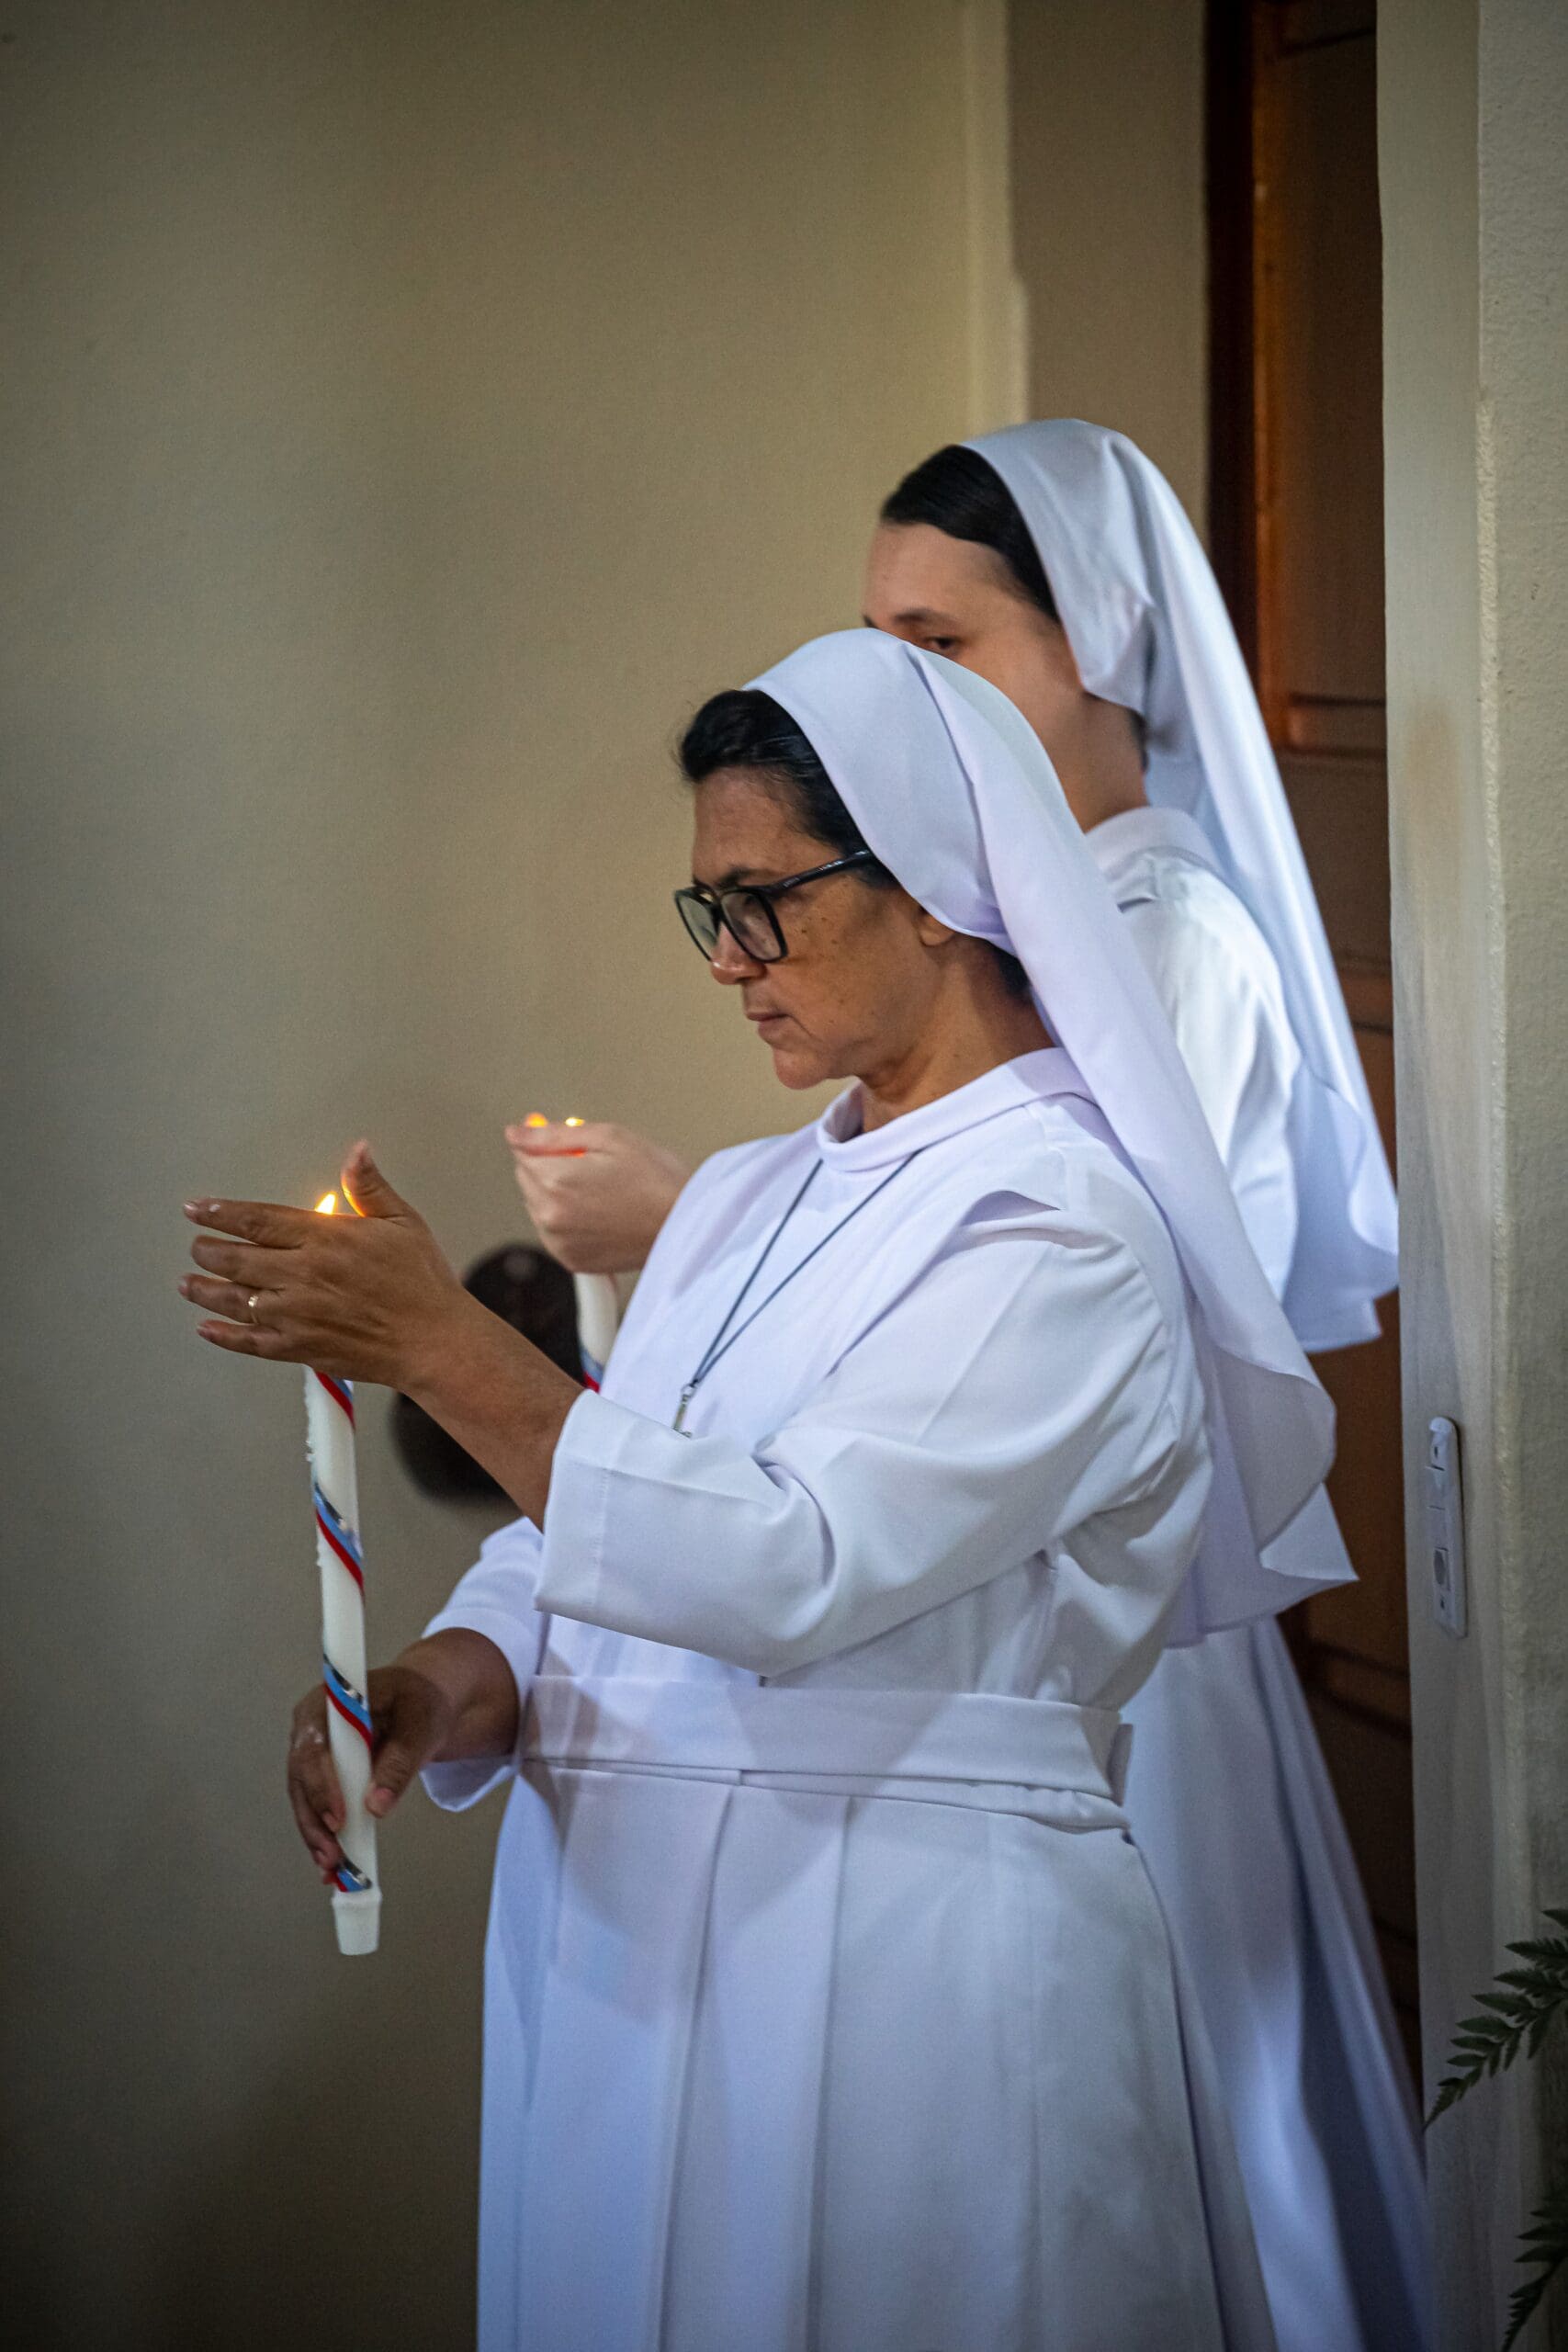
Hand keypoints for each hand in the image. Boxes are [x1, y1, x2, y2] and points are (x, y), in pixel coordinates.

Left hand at [180, 1141, 470, 1385]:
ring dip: (205, 1290)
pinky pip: (250, 1342)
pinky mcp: (299, 1348)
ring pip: (235, 1300)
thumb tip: (358, 1152)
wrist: (434, 1342)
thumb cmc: (422, 1284)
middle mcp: (302, 1275)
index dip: (221, 1213)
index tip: (197, 1209)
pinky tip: (208, 1328)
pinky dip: (224, 1335)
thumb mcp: (402, 1223)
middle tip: (196, 1246)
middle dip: (208, 1250)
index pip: (257, 1220)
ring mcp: (296, 1314)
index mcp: (324, 1239)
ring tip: (187, 1283)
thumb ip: (369, 1187)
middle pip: (237, 1259)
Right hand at [287, 1659, 457, 1883]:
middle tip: (333, 1855)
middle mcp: (312, 1726)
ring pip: (304, 1798)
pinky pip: (317, 1805)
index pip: (314, 1746)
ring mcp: (312, 1751)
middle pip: (301, 1778)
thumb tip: (376, 1806)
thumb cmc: (419, 1703)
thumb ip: (400, 1763)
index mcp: (330, 1702)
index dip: (322, 1785)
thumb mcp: (420, 1726)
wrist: (420, 1703)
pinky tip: (333, 1864)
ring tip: (333, 1868)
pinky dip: (324, 1834)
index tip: (338, 1819)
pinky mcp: (322, 1774)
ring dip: (316, 1835)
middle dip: (316, 1820)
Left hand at [504, 1119, 689, 1272]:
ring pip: (538, 1206)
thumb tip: (517, 1134)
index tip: (567, 1144)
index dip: (546, 1143)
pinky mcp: (572, 1260)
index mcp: (556, 1181)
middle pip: (527, 1179)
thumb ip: (554, 1134)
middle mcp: (551, 1215)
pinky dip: (568, 1221)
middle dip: (551, 1167)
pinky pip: (553, 1233)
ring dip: (557, 1195)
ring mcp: (560, 1242)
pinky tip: (600, 1213)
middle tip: (594, 1166)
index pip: (522, 1152)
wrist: (685, 1225)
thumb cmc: (658, 1182)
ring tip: (601, 1191)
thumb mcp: (610, 1138)